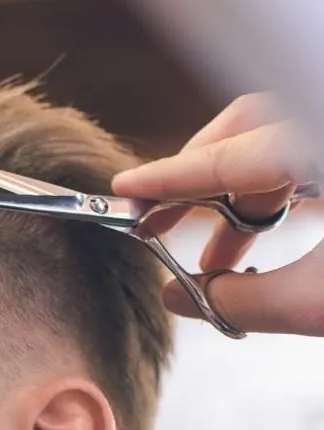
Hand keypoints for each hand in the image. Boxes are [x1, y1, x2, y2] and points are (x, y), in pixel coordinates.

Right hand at [112, 93, 323, 336]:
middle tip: (157, 223)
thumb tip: (176, 297)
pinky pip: (303, 153)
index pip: (231, 153)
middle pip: (250, 127)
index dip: (169, 177)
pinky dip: (271, 191)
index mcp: (323, 142)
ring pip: (277, 142)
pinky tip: (253, 236)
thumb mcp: (320, 302)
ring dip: (235, 197)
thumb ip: (242, 301)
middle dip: (196, 177)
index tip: (125, 191)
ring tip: (212, 257)